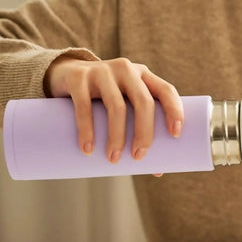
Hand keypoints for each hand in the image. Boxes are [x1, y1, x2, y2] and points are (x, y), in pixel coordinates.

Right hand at [44, 56, 183, 162]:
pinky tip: (88, 149)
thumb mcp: (125, 106)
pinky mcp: (78, 77)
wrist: (65, 73)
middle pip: (143, 102)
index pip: (166, 90)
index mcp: (144, 76)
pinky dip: (87, 130)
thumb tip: (158, 171)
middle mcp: (126, 70)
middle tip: (138, 157)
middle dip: (144, 132)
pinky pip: (85, 106)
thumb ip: (140, 131)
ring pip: (116, 107)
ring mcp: (102, 71)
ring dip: (117, 137)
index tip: (175, 135)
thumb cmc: (105, 99)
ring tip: (113, 159)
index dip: (175, 111)